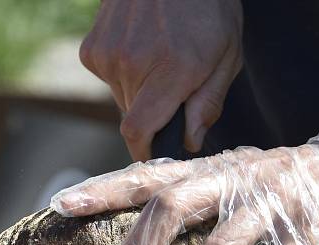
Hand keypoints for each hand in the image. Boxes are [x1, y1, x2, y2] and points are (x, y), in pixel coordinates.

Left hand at [51, 145, 318, 244]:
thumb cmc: (281, 190)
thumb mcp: (231, 181)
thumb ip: (192, 198)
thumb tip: (139, 237)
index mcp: (207, 172)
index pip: (146, 177)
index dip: (102, 190)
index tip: (59, 206)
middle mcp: (231, 182)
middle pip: (171, 205)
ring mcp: (270, 205)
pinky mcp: (310, 231)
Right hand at [79, 0, 242, 160]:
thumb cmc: (207, 7)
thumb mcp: (227, 56)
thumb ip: (208, 104)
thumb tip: (189, 141)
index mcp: (169, 71)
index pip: (138, 132)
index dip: (146, 152)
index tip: (156, 155)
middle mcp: (132, 63)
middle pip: (135, 118)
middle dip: (156, 114)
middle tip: (176, 87)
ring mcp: (107, 54)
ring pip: (123, 99)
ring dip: (141, 92)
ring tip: (161, 58)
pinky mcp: (92, 48)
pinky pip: (109, 79)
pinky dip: (125, 73)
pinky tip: (142, 47)